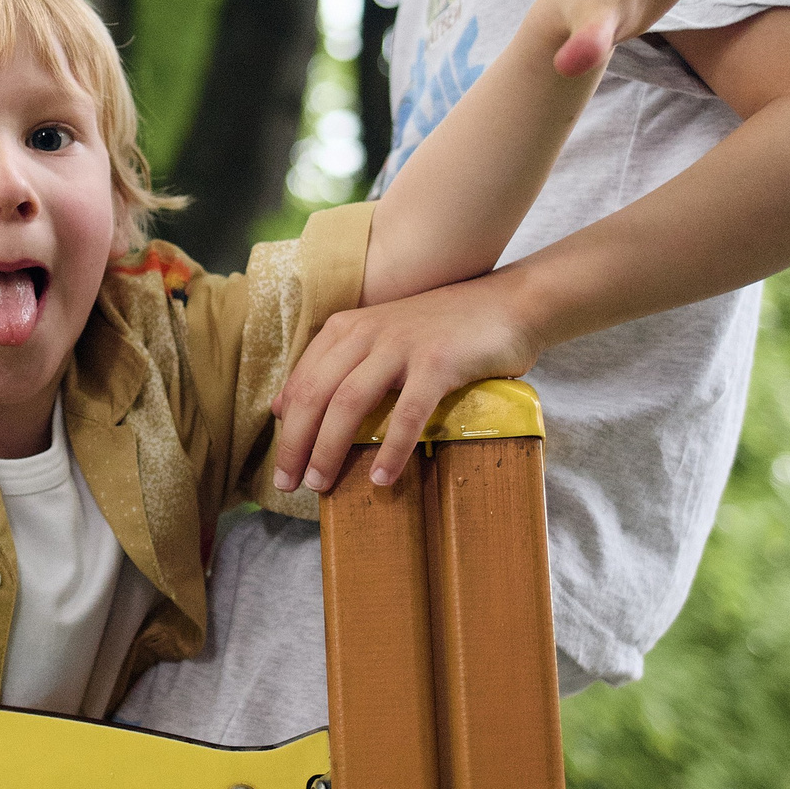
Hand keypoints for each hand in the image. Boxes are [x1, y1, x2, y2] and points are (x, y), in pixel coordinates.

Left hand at [270, 271, 543, 492]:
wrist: (509, 303)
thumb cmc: (443, 330)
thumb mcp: (379, 339)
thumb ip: (333, 366)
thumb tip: (280, 405)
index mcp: (347, 329)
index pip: (302, 383)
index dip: (286, 428)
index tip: (281, 469)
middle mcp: (367, 333)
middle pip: (315, 394)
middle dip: (296, 444)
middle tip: (289, 484)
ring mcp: (401, 346)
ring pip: (348, 402)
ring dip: (329, 448)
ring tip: (322, 485)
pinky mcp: (438, 362)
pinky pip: (407, 412)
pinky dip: (392, 448)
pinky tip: (381, 478)